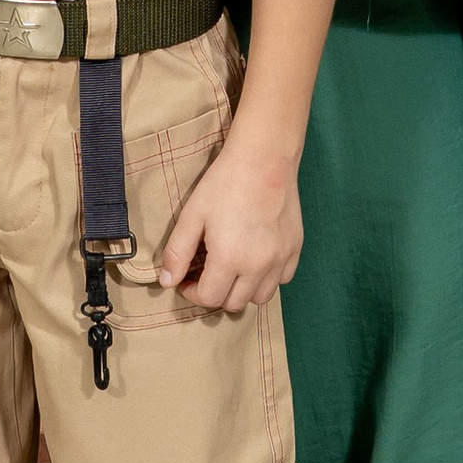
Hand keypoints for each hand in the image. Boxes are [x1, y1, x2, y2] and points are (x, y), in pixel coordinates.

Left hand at [156, 125, 302, 311]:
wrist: (264, 158)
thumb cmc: (224, 183)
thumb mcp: (192, 215)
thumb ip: (177, 253)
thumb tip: (167, 283)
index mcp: (230, 258)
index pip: (209, 298)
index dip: (192, 293)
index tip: (187, 280)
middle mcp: (258, 266)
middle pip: (235, 304)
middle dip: (216, 294)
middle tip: (208, 274)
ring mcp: (280, 258)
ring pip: (261, 298)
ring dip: (243, 291)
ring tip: (233, 270)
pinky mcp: (295, 248)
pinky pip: (282, 279)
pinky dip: (267, 278)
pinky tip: (256, 259)